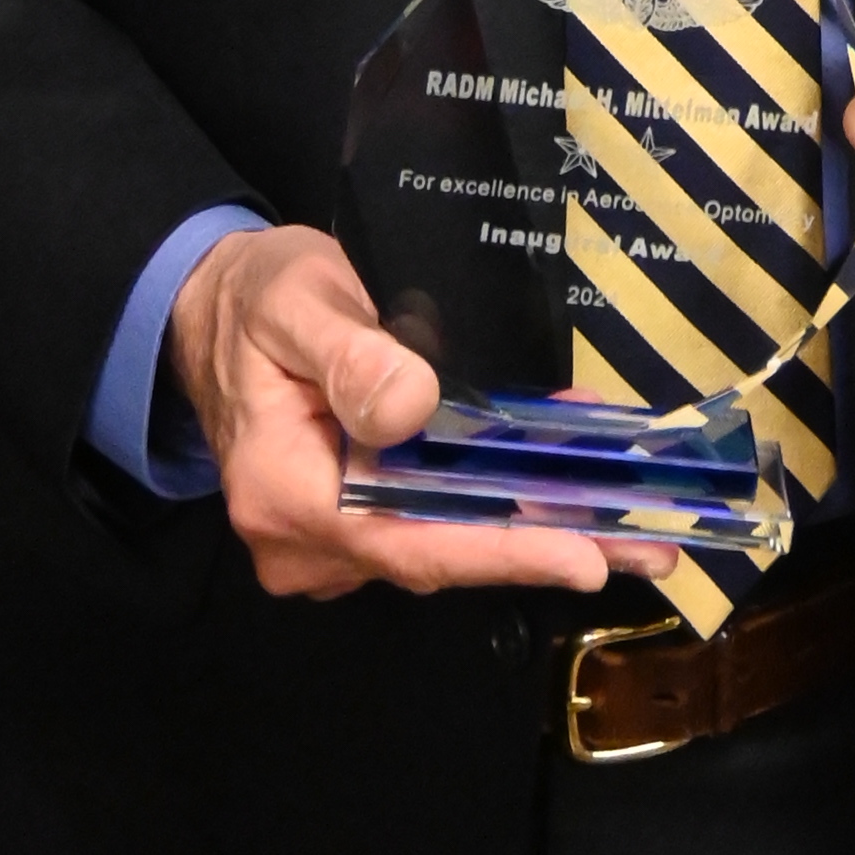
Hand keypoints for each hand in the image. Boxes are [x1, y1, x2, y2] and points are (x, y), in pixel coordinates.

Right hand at [164, 224, 669, 605]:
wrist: (204, 311)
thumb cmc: (253, 299)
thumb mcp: (295, 302)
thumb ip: (350, 354)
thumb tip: (409, 406)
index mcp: (285, 495)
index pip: (407, 541)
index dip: (500, 550)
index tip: (584, 555)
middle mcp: (307, 542)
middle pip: (439, 553)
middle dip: (544, 546)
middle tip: (650, 551)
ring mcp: (329, 541)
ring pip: (443, 540)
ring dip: (532, 522)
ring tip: (630, 516)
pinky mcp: (353, 522)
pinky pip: (433, 518)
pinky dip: (498, 499)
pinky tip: (565, 475)